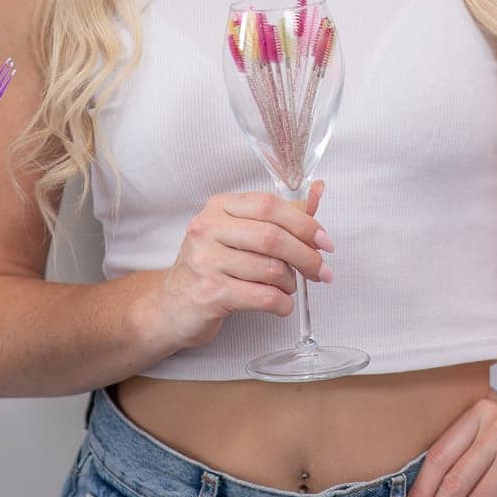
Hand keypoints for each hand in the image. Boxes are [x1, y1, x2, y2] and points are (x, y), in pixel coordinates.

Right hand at [151, 181, 332, 350]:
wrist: (171, 306)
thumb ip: (280, 214)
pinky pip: (262, 297)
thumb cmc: (211, 266)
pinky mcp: (210, 293)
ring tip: (288, 287)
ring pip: (270, 269)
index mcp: (219, 207)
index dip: (304, 223)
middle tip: (322, 271)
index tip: (325, 241)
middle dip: (306, 256)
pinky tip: (281, 305)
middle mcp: (208, 229)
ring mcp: (206, 261)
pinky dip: (281, 304)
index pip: (269, 205)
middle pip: (272, 237)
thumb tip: (318, 190)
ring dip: (290, 282)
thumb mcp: (240, 233)